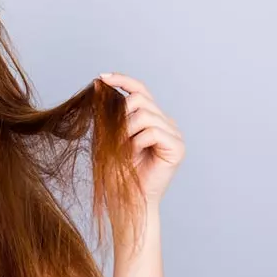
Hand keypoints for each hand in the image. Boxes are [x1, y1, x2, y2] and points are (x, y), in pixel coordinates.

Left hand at [99, 72, 185, 205]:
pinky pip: (153, 131)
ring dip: (126, 132)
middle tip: (116, 138)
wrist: (125, 198)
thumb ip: (107, 112)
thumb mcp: (108, 136)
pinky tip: (135, 154)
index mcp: (150, 118)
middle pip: (140, 99)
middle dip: (121, 115)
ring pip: (145, 114)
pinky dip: (137, 142)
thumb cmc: (116, 171)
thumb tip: (99, 83)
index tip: (102, 77)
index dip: (122, 80)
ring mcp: (174, 134)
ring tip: (124, 150)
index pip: (139, 90)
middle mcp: (165, 122)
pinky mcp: (177, 147)